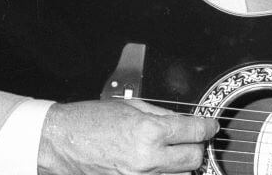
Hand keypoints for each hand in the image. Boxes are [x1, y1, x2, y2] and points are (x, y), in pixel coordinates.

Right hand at [37, 99, 219, 174]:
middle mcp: (147, 159)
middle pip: (193, 158)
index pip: (193, 131)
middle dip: (197, 147)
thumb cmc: (88, 121)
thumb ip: (161, 115)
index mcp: (148, 132)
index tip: (212, 126)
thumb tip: (184, 120)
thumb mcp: (129, 107)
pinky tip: (159, 165)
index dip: (208, 127)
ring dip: (182, 165)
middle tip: (191, 138)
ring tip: (172, 152)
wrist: (59, 142)